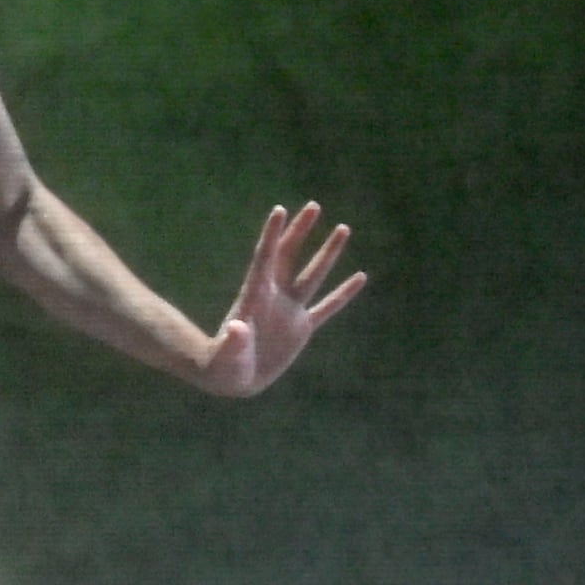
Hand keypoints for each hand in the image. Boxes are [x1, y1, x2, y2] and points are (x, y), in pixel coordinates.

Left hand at [189, 201, 366, 397]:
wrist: (233, 379)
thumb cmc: (224, 365)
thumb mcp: (227, 353)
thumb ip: (233, 340)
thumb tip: (237, 328)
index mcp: (254, 296)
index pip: (265, 258)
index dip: (272, 234)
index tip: (280, 209)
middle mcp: (274, 297)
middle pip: (289, 255)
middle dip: (301, 231)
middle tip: (314, 205)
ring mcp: (290, 310)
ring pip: (313, 275)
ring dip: (328, 252)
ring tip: (343, 228)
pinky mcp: (302, 328)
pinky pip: (328, 307)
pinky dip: (344, 293)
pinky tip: (361, 276)